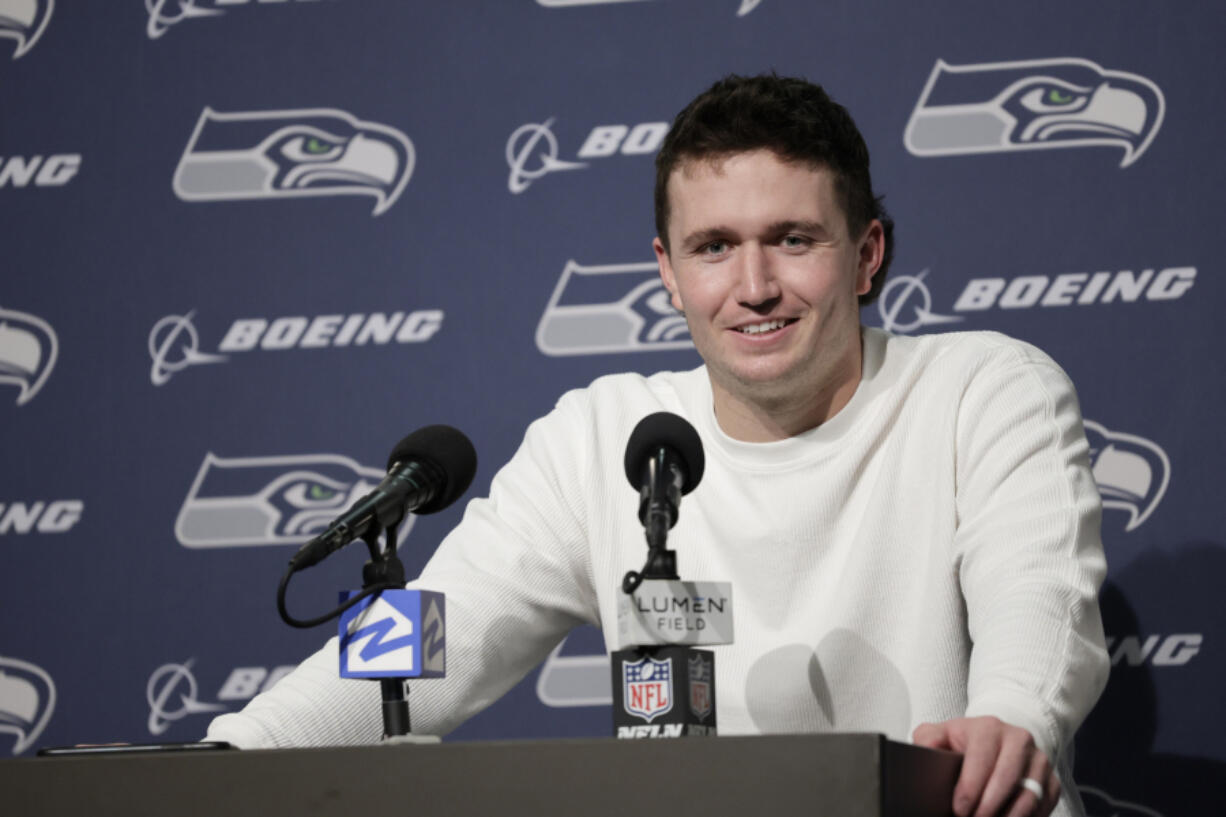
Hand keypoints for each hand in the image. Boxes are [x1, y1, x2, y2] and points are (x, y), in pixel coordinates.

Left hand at [912, 716, 1058, 816]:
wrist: (998, 739)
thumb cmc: (966, 742)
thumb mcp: (942, 734)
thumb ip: (928, 740)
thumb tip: (923, 752)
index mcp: (989, 727)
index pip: (982, 759)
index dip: (970, 788)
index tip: (960, 809)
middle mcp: (1019, 740)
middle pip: (1008, 778)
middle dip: (989, 806)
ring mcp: (1039, 760)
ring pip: (1030, 794)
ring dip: (1010, 815)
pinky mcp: (1051, 780)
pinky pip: (1045, 804)